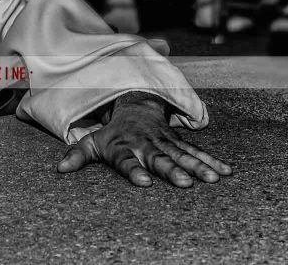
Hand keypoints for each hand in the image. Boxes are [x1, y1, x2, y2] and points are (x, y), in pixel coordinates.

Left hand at [57, 93, 232, 187]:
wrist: (133, 104)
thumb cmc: (112, 133)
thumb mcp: (93, 142)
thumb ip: (77, 155)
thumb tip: (60, 169)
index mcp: (124, 147)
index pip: (127, 161)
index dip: (134, 171)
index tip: (144, 183)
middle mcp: (146, 144)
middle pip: (159, 158)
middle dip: (171, 169)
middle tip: (184, 183)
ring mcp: (164, 141)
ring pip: (182, 153)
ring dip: (198, 165)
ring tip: (213, 178)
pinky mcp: (178, 140)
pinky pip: (196, 150)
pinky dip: (212, 160)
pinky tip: (227, 171)